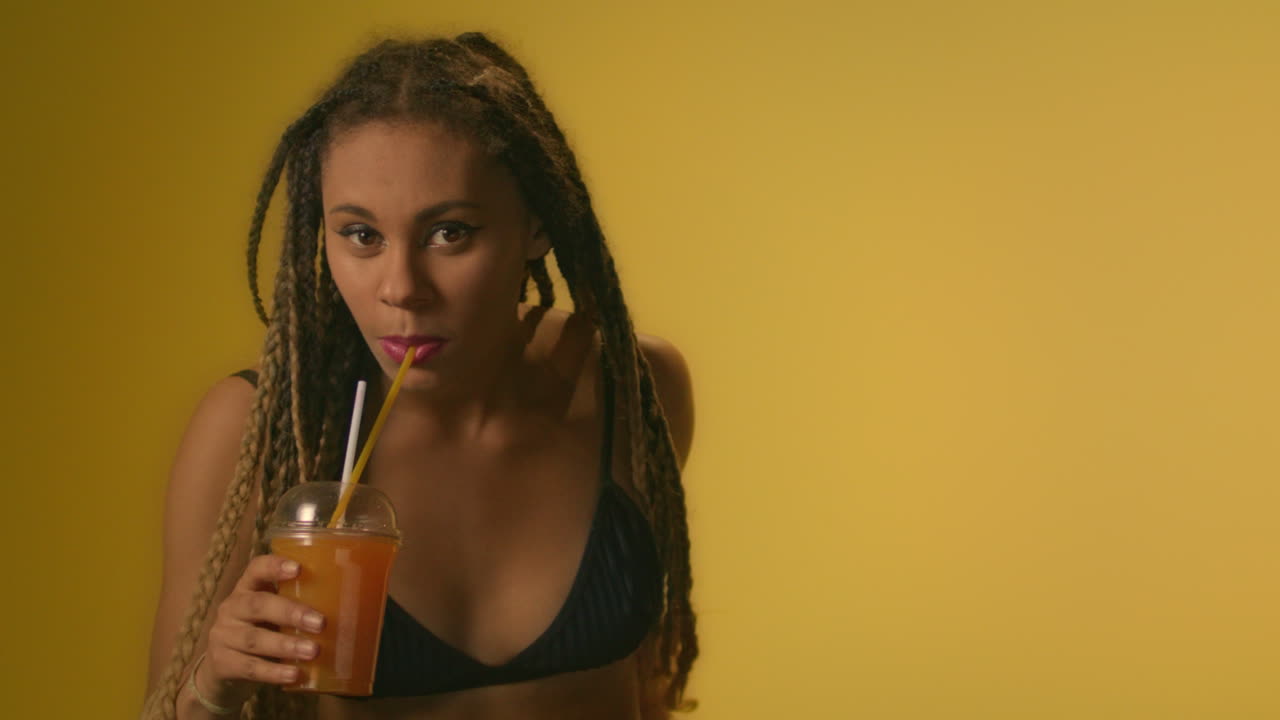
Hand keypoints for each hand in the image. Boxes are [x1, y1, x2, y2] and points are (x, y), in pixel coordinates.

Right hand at [196, 555, 324, 706]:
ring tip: (313, 651)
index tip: (299, 568)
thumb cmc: (261, 629)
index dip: (275, 566)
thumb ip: (298, 604)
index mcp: (247, 588)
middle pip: (257, 604)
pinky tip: (295, 674)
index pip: (255, 568)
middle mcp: (232, 608)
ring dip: (286, 645)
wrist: (222, 667)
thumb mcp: (272, 612)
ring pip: (254, 638)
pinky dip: (274, 672)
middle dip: (290, 613)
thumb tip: (356, 606)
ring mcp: (223, 636)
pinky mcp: (222, 663)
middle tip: (320, 623)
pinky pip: (250, 668)